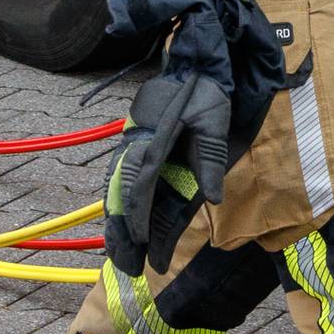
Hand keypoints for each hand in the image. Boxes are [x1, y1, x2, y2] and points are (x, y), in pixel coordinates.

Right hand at [102, 66, 232, 276]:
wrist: (195, 65)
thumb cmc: (205, 92)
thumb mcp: (213, 120)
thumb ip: (209, 159)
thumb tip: (212, 199)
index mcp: (151, 142)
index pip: (139, 186)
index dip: (138, 216)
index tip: (140, 243)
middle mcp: (136, 150)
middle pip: (122, 198)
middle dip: (123, 234)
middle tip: (127, 268)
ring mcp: (134, 152)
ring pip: (120, 197)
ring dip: (120, 229)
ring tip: (122, 262)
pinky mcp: (140, 154)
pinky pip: (127, 189)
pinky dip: (124, 214)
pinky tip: (124, 235)